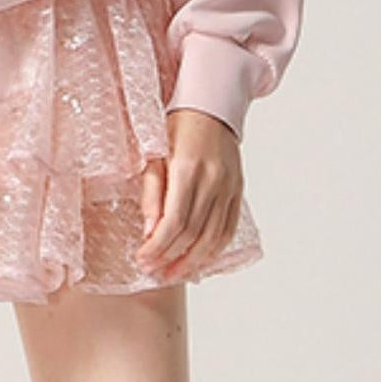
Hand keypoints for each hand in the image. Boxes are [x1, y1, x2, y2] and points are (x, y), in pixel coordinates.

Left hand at [136, 108, 243, 281]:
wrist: (212, 106)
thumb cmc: (178, 126)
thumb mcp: (155, 153)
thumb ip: (152, 192)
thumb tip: (150, 231)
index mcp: (188, 169)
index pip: (175, 220)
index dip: (158, 246)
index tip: (143, 259)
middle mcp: (213, 181)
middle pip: (193, 233)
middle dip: (171, 258)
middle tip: (153, 272)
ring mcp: (229, 188)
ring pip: (213, 237)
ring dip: (192, 261)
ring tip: (173, 274)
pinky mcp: (237, 192)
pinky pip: (227, 229)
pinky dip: (213, 250)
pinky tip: (198, 261)